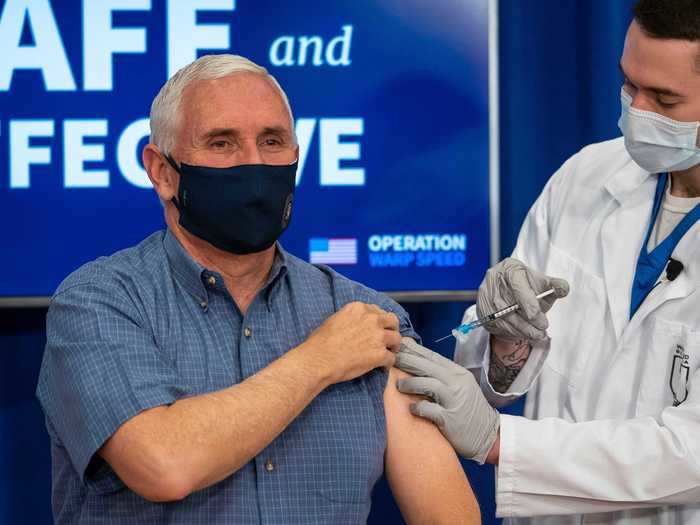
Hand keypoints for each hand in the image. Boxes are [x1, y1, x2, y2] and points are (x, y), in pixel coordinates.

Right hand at [301, 302, 400, 384]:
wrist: (319, 359)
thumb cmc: (321, 341)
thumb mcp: (335, 319)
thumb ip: (351, 318)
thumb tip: (356, 324)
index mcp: (359, 309)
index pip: (378, 311)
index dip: (379, 321)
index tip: (378, 328)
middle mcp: (372, 319)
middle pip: (393, 321)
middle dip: (392, 329)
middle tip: (389, 338)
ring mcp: (378, 336)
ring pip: (397, 339)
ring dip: (393, 346)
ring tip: (389, 352)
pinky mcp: (380, 354)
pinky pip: (392, 358)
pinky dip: (388, 363)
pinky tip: (382, 366)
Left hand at [395, 338, 498, 463]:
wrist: (488, 435)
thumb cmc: (468, 409)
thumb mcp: (459, 386)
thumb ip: (441, 375)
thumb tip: (417, 363)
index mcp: (458, 373)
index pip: (433, 357)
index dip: (415, 350)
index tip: (399, 345)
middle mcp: (457, 383)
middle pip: (428, 367)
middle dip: (408, 361)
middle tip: (392, 359)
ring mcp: (454, 401)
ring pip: (429, 384)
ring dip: (411, 383)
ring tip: (399, 385)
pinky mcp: (450, 419)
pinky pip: (430, 409)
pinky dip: (419, 407)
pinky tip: (411, 408)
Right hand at [477, 257, 568, 340]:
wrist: (509, 294)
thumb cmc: (528, 288)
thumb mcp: (542, 284)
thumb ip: (555, 285)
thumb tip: (563, 288)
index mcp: (510, 268)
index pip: (516, 283)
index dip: (527, 301)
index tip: (537, 315)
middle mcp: (493, 279)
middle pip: (510, 304)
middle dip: (529, 320)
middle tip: (543, 327)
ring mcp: (486, 295)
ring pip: (505, 318)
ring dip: (523, 329)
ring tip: (538, 334)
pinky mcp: (482, 311)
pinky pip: (499, 325)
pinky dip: (514, 332)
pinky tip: (525, 333)